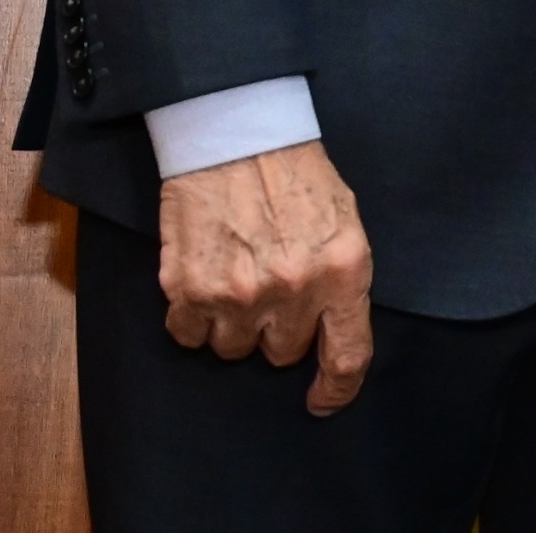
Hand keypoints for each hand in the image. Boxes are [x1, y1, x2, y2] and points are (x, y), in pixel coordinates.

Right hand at [156, 139, 374, 414]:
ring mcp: (237, 293)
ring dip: (235, 324)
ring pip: (233, 349)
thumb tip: (331, 330)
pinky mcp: (188, 288)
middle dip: (278, 328)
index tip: (321, 401)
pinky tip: (203, 279)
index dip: (336, 390)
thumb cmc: (295, 173)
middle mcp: (292, 289)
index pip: (347, 356)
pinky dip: (193, 318)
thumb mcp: (344, 221)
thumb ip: (341, 278)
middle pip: (282, 353)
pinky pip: (188, 335)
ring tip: (236, 274)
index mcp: (342, 271)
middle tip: (271, 286)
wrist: (237, 133)